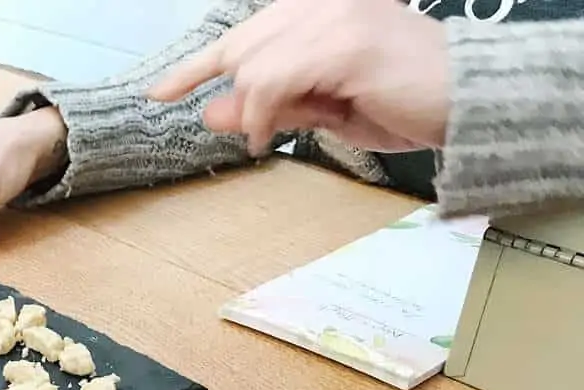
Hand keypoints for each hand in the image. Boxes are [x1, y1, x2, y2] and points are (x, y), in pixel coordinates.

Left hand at [148, 0, 449, 155]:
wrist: (468, 101)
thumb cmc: (401, 103)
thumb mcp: (323, 110)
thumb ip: (271, 105)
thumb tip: (211, 112)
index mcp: (318, 10)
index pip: (244, 33)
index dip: (196, 65)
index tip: (159, 92)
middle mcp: (321, 4)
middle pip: (239, 46)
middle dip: (221, 87)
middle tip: (221, 120)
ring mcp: (333, 18)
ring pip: (252, 67)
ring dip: (251, 111)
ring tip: (268, 135)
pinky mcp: (343, 44)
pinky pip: (272, 83)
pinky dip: (262, 117)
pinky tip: (270, 138)